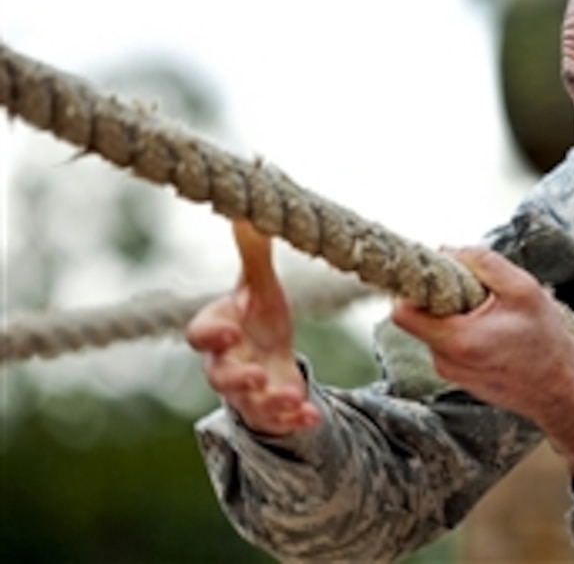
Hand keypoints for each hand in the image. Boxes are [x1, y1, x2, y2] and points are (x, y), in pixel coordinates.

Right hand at [186, 220, 320, 434]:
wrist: (269, 361)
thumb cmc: (257, 319)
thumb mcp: (260, 286)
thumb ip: (254, 255)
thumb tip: (247, 211)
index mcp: (221, 330)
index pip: (201, 335)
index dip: (211, 334)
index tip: (230, 330)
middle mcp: (228, 366)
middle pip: (220, 377)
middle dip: (235, 378)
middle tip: (254, 375)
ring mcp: (249, 393)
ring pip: (250, 404)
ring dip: (269, 402)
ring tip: (290, 397)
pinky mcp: (273, 412)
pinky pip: (279, 422)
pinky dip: (295, 421)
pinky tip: (312, 416)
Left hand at [392, 247, 573, 489]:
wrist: (563, 391)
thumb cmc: (547, 341)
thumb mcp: (523, 288)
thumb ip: (482, 262)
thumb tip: (447, 250)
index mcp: (456, 340)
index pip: (402, 311)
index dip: (414, 286)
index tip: (436, 272)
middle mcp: (445, 361)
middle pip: (421, 316)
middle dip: (443, 296)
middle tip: (478, 291)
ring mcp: (451, 373)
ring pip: (437, 329)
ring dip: (457, 314)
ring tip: (495, 315)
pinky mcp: (460, 377)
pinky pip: (450, 344)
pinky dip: (466, 331)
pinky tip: (497, 332)